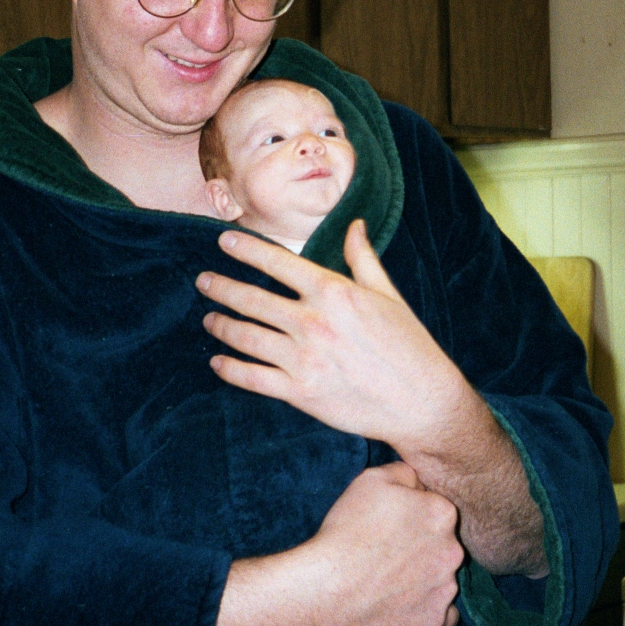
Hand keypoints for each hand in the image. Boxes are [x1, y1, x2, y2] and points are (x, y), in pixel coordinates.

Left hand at [197, 220, 469, 452]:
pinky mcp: (300, 393)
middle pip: (251, 299)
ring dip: (221, 326)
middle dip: (221, 288)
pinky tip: (218, 361)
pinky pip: (252, 378)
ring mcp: (303, 359)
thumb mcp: (388, 294)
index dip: (246, 249)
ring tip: (208, 319)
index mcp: (333, 292)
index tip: (224, 242)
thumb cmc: (409, 344)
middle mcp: (312, 322)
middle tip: (203, 281)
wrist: (421, 400)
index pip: (277, 263)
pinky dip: (230, 368)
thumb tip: (355, 224)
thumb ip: (362, 258)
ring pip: (246, 337)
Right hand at [210, 463, 462, 625]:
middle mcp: (454, 550)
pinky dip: (427, 608)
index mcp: (442, 513)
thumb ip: (405, 473)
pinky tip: (403, 602)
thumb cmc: (348, 530)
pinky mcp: (435, 621)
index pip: (434, 508)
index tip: (389, 523)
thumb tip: (418, 480)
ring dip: (423, 576)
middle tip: (386, 551)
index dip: (410, 514)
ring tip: (387, 579)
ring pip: (442, 577)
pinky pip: (443, 614)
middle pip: (441, 543)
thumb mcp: (371, 479)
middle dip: (420, 545)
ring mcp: (446, 589)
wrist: (329, 587)